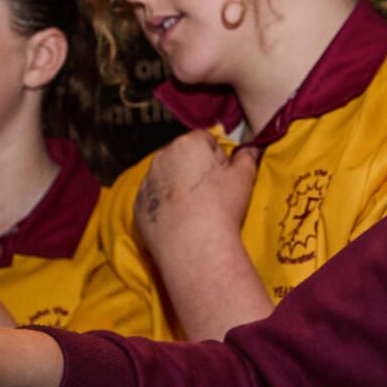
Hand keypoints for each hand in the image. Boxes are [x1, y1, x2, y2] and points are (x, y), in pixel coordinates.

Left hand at [134, 132, 257, 257]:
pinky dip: (164, 205)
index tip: (223, 176)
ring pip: (166, 177)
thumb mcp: (243, 178)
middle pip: (182, 156)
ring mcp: (146, 182)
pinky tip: (178, 220)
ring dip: (178, 185)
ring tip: (194, 209)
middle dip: (195, 168)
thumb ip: (246, 158)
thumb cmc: (220, 206)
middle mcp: (161, 157)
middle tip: (211, 193)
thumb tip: (250, 149)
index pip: (205, 140)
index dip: (217, 157)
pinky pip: (153, 198)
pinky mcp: (137, 206)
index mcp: (186, 144)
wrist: (193, 246)